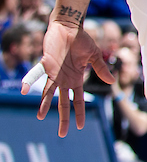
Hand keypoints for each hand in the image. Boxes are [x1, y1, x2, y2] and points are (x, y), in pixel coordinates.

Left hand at [22, 19, 113, 137]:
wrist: (69, 27)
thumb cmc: (81, 40)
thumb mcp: (93, 56)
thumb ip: (100, 69)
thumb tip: (111, 82)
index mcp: (76, 79)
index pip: (78, 100)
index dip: (79, 113)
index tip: (80, 127)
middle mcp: (64, 80)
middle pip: (63, 102)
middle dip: (63, 118)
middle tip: (62, 134)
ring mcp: (53, 73)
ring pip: (48, 92)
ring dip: (44, 104)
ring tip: (40, 116)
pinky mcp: (45, 64)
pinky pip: (36, 74)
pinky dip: (28, 81)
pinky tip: (22, 89)